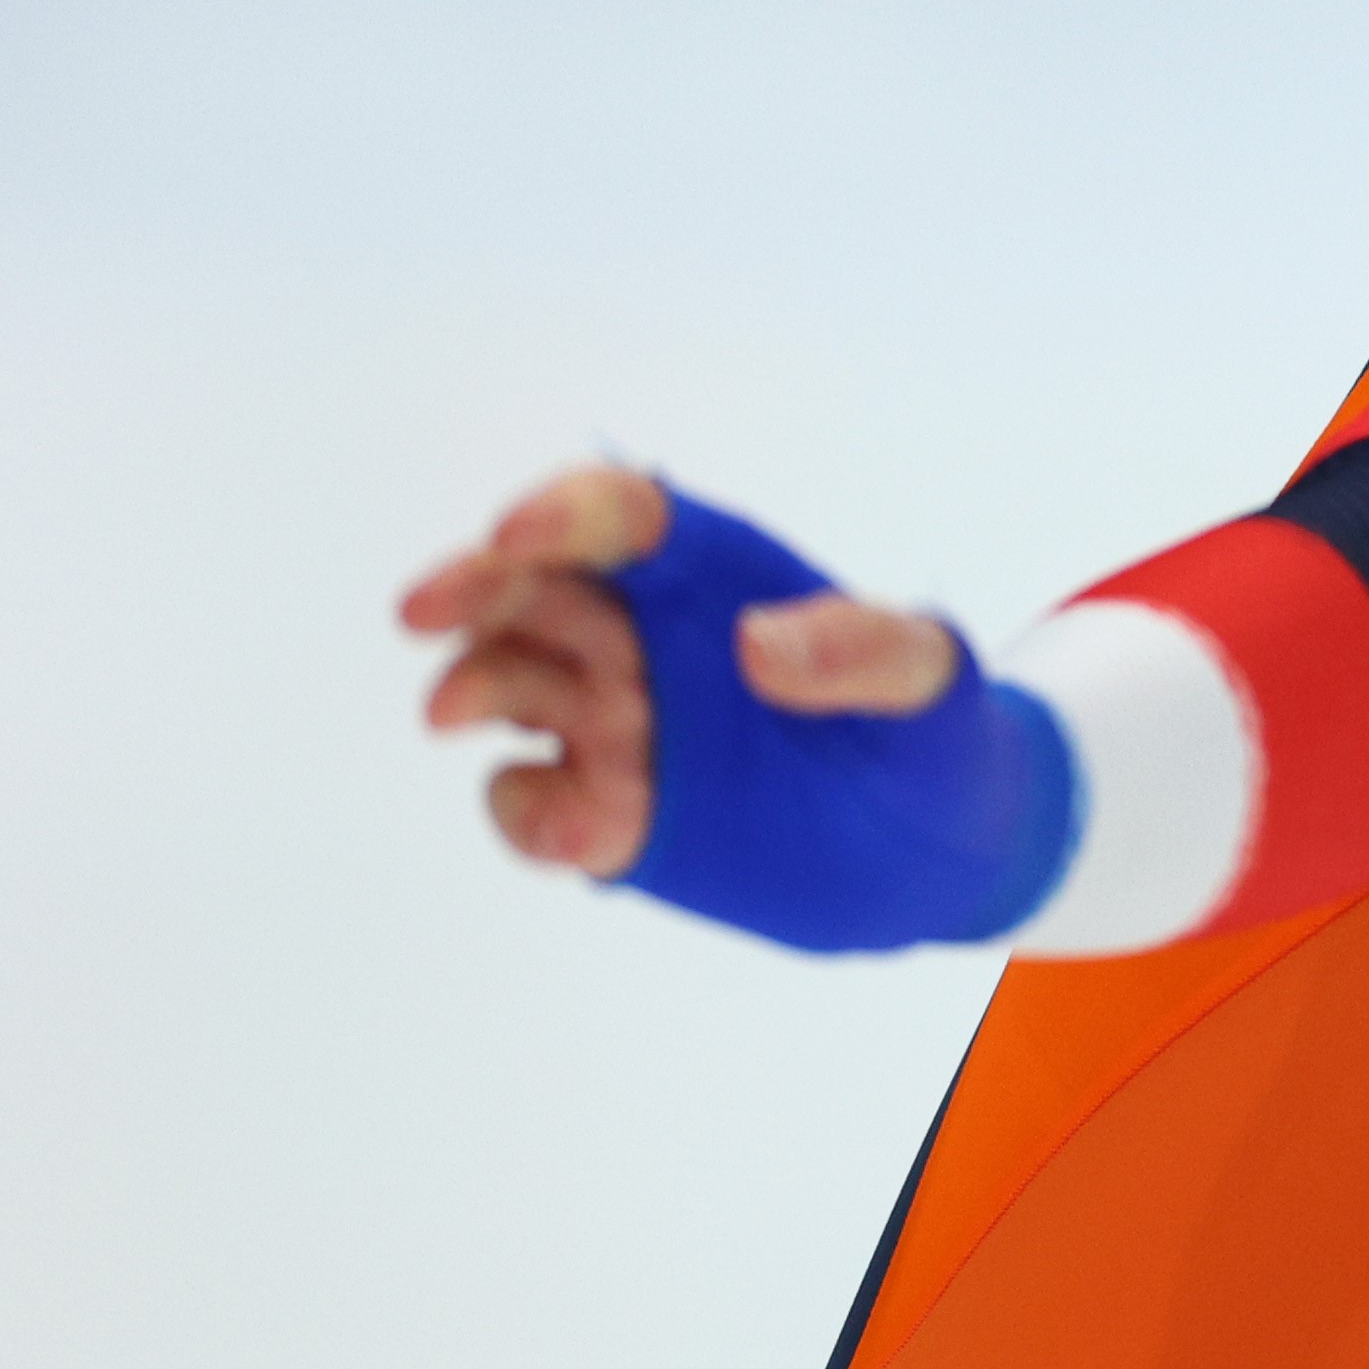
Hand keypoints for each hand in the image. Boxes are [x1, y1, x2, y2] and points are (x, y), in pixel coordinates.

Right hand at [399, 464, 965, 877]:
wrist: (942, 852)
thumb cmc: (936, 736)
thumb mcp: (933, 681)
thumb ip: (863, 648)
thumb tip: (759, 644)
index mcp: (716, 578)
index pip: (624, 520)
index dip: (565, 516)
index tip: (518, 536)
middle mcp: (646, 639)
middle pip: (532, 590)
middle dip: (473, 589)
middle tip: (426, 610)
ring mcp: (616, 725)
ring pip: (509, 686)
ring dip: (479, 689)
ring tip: (461, 712)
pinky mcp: (609, 812)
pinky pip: (533, 801)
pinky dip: (531, 811)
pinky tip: (579, 828)